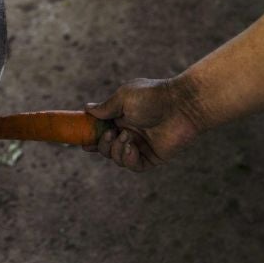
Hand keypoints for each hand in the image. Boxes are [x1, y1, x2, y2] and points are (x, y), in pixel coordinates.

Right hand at [84, 78, 204, 171]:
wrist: (182, 105)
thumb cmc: (153, 97)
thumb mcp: (123, 97)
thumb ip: (106, 107)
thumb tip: (87, 109)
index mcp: (121, 117)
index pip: (101, 130)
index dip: (90, 137)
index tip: (81, 141)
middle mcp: (129, 132)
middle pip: (106, 148)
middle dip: (102, 144)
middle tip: (110, 134)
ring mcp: (141, 145)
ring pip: (118, 158)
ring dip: (116, 150)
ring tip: (127, 137)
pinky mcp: (152, 157)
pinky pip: (134, 166)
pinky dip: (128, 159)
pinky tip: (132, 147)